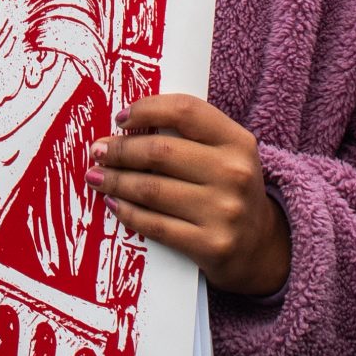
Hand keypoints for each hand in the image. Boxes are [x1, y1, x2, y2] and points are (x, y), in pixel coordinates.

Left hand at [93, 94, 290, 297]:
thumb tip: (126, 126)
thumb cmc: (230, 190)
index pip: (186, 111)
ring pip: (152, 189)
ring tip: (95, 176)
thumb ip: (189, 135)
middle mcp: (234, 174)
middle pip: (161, 152)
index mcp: (238, 142)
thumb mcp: (225, 154)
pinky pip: (155, 225)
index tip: (120, 118)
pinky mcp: (210, 245)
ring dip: (115, 180)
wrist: (259, 246)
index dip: (147, 109)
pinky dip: (128, 212)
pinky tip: (113, 202)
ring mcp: (223, 212)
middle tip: (97, 151)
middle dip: (120, 150)